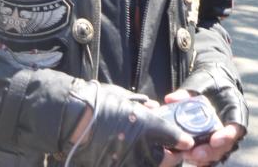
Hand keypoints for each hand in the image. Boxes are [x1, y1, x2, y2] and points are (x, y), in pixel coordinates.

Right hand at [63, 80, 193, 166]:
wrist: (72, 119)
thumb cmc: (98, 103)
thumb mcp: (123, 98)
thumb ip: (141, 105)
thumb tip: (153, 107)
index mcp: (144, 126)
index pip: (171, 136)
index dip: (181, 139)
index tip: (186, 141)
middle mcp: (139, 147)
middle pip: (165, 159)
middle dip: (172, 155)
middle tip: (174, 150)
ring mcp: (127, 162)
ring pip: (151, 165)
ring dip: (155, 160)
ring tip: (154, 153)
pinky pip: (134, 166)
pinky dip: (138, 162)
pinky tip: (136, 156)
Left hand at [164, 89, 243, 164]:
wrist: (214, 81)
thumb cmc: (209, 80)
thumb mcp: (200, 82)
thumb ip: (187, 91)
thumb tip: (170, 99)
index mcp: (236, 108)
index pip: (237, 126)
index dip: (227, 136)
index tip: (214, 140)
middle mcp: (233, 125)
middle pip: (227, 145)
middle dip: (211, 152)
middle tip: (194, 153)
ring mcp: (225, 135)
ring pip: (219, 153)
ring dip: (205, 158)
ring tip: (187, 156)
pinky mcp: (216, 140)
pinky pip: (212, 154)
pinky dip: (202, 160)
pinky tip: (188, 159)